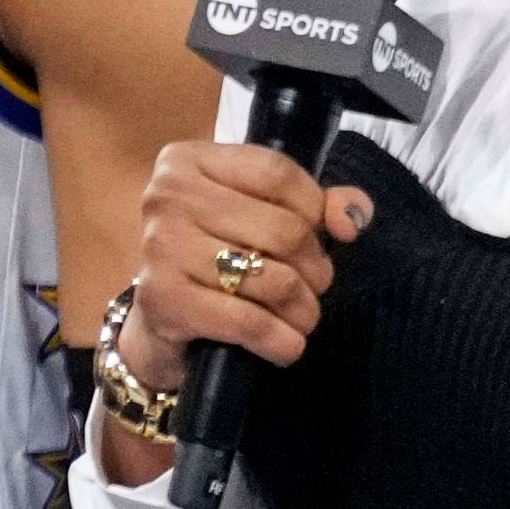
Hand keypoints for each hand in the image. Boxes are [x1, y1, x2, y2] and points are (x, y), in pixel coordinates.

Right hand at [107, 138, 368, 448]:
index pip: (277, 174)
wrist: (159, 317)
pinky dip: (281, 342)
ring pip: (274, 280)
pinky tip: (285, 346)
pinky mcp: (163, 300)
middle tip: (313, 286)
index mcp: (187, 162)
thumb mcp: (262, 213)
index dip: (315, 209)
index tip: (318, 235)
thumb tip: (350, 221)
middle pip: (284, 230)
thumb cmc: (217, 255)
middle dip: (315, 268)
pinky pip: (249, 323)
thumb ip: (317, 205)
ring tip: (301, 317)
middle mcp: (167, 197)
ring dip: (303, 310)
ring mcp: (161, 248)